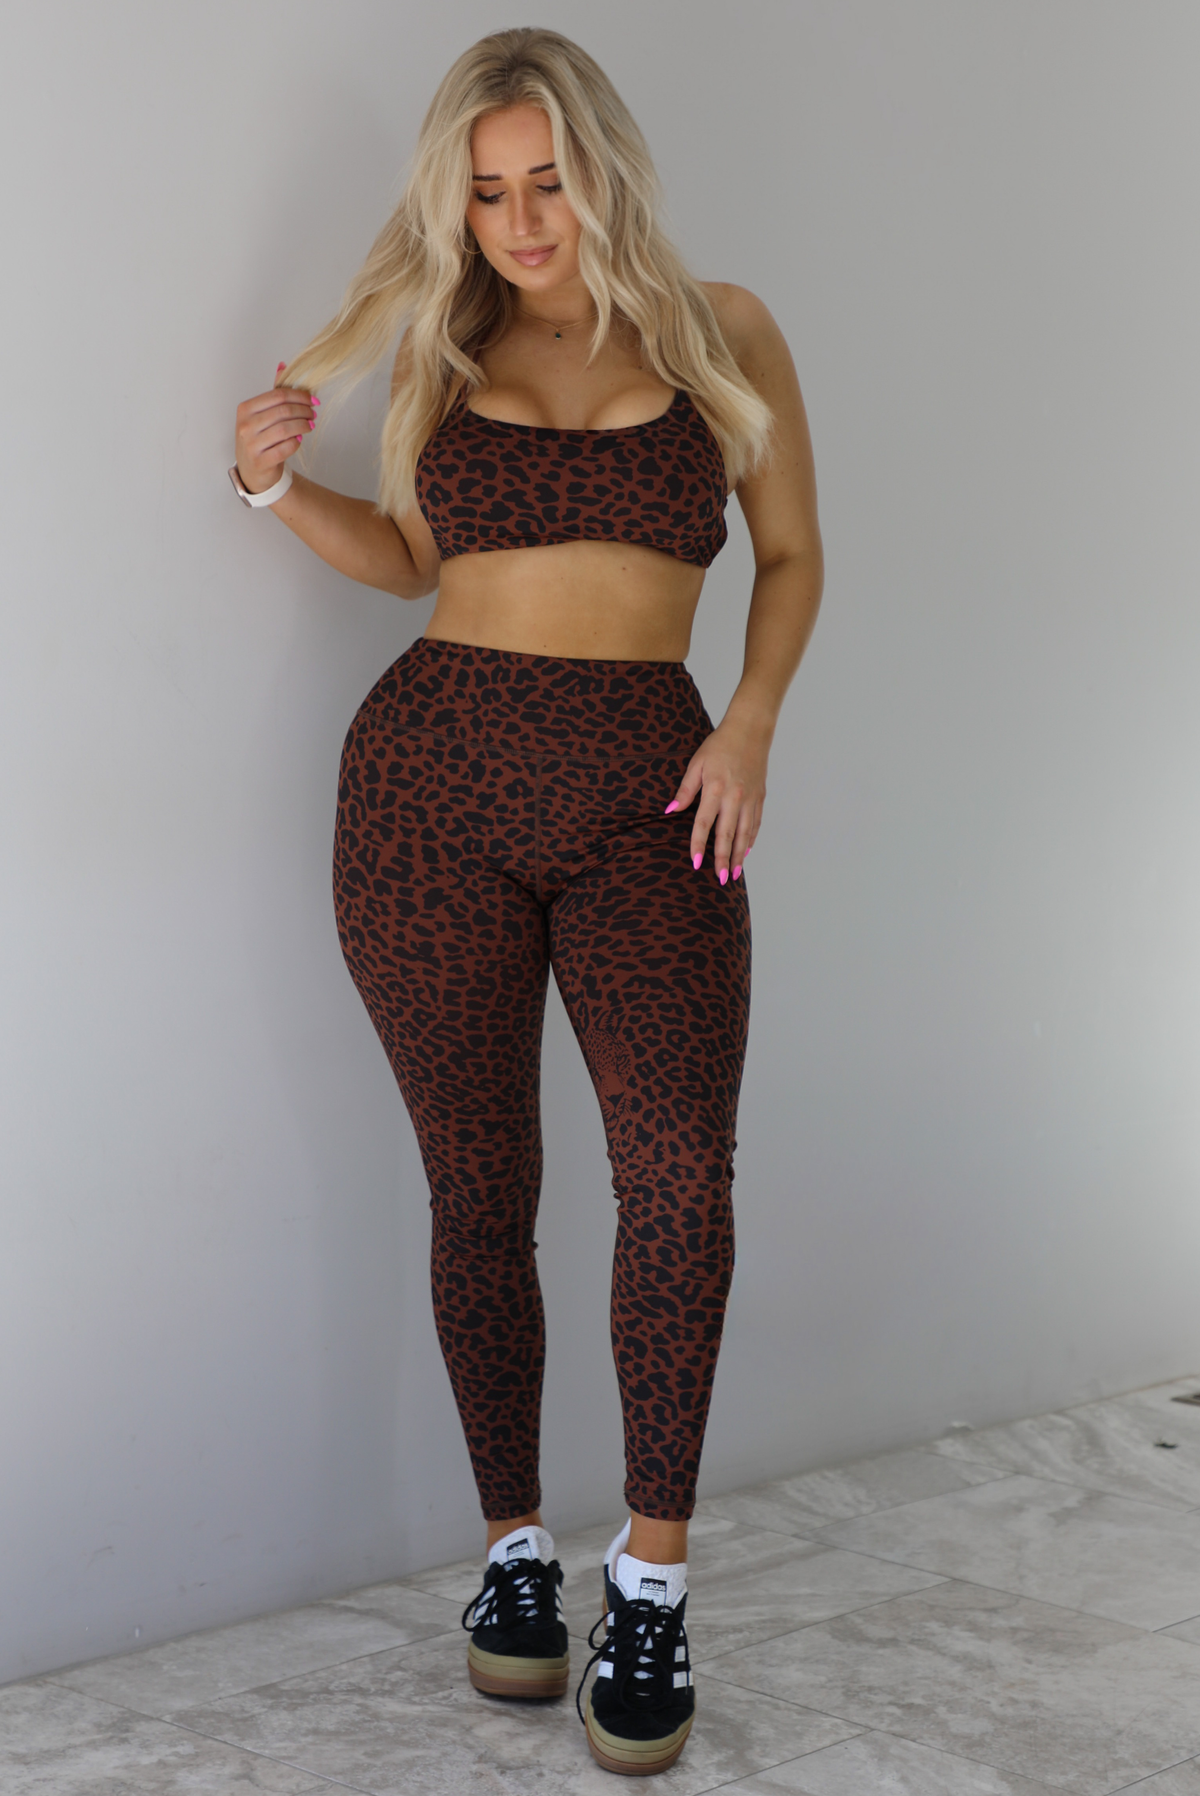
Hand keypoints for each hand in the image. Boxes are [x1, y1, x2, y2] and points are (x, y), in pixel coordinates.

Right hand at [233, 363, 317, 493]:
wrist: (252, 470)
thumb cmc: (260, 438)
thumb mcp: (262, 414)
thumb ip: (273, 393)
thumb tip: (283, 365)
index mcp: (245, 409)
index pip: (277, 396)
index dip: (299, 396)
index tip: (313, 400)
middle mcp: (245, 425)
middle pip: (283, 411)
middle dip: (303, 411)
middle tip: (314, 414)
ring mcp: (251, 444)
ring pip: (285, 429)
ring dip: (303, 426)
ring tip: (310, 425)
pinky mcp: (260, 461)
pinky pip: (285, 448)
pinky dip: (296, 442)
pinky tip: (299, 439)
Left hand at [664, 716, 769, 885]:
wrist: (750, 730)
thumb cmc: (720, 745)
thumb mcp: (697, 763)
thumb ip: (686, 789)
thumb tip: (671, 810)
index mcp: (716, 789)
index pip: (704, 823)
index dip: (698, 844)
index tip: (695, 862)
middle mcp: (735, 797)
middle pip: (727, 834)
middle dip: (723, 859)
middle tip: (720, 879)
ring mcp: (750, 798)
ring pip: (745, 833)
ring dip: (739, 855)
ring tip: (734, 873)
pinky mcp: (760, 796)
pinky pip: (755, 823)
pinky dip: (751, 839)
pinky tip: (745, 851)